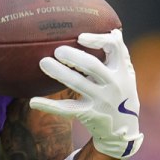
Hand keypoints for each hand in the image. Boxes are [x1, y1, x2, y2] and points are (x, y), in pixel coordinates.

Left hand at [30, 29, 143, 158]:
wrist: (124, 129)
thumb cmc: (120, 92)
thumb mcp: (126, 74)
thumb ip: (118, 55)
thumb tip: (111, 30)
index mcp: (121, 70)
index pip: (115, 49)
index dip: (98, 40)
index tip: (80, 37)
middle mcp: (113, 84)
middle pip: (92, 66)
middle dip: (74, 57)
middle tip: (57, 50)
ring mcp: (101, 100)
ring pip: (77, 84)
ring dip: (59, 73)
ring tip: (43, 62)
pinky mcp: (89, 115)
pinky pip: (66, 109)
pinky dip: (49, 106)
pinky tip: (33, 101)